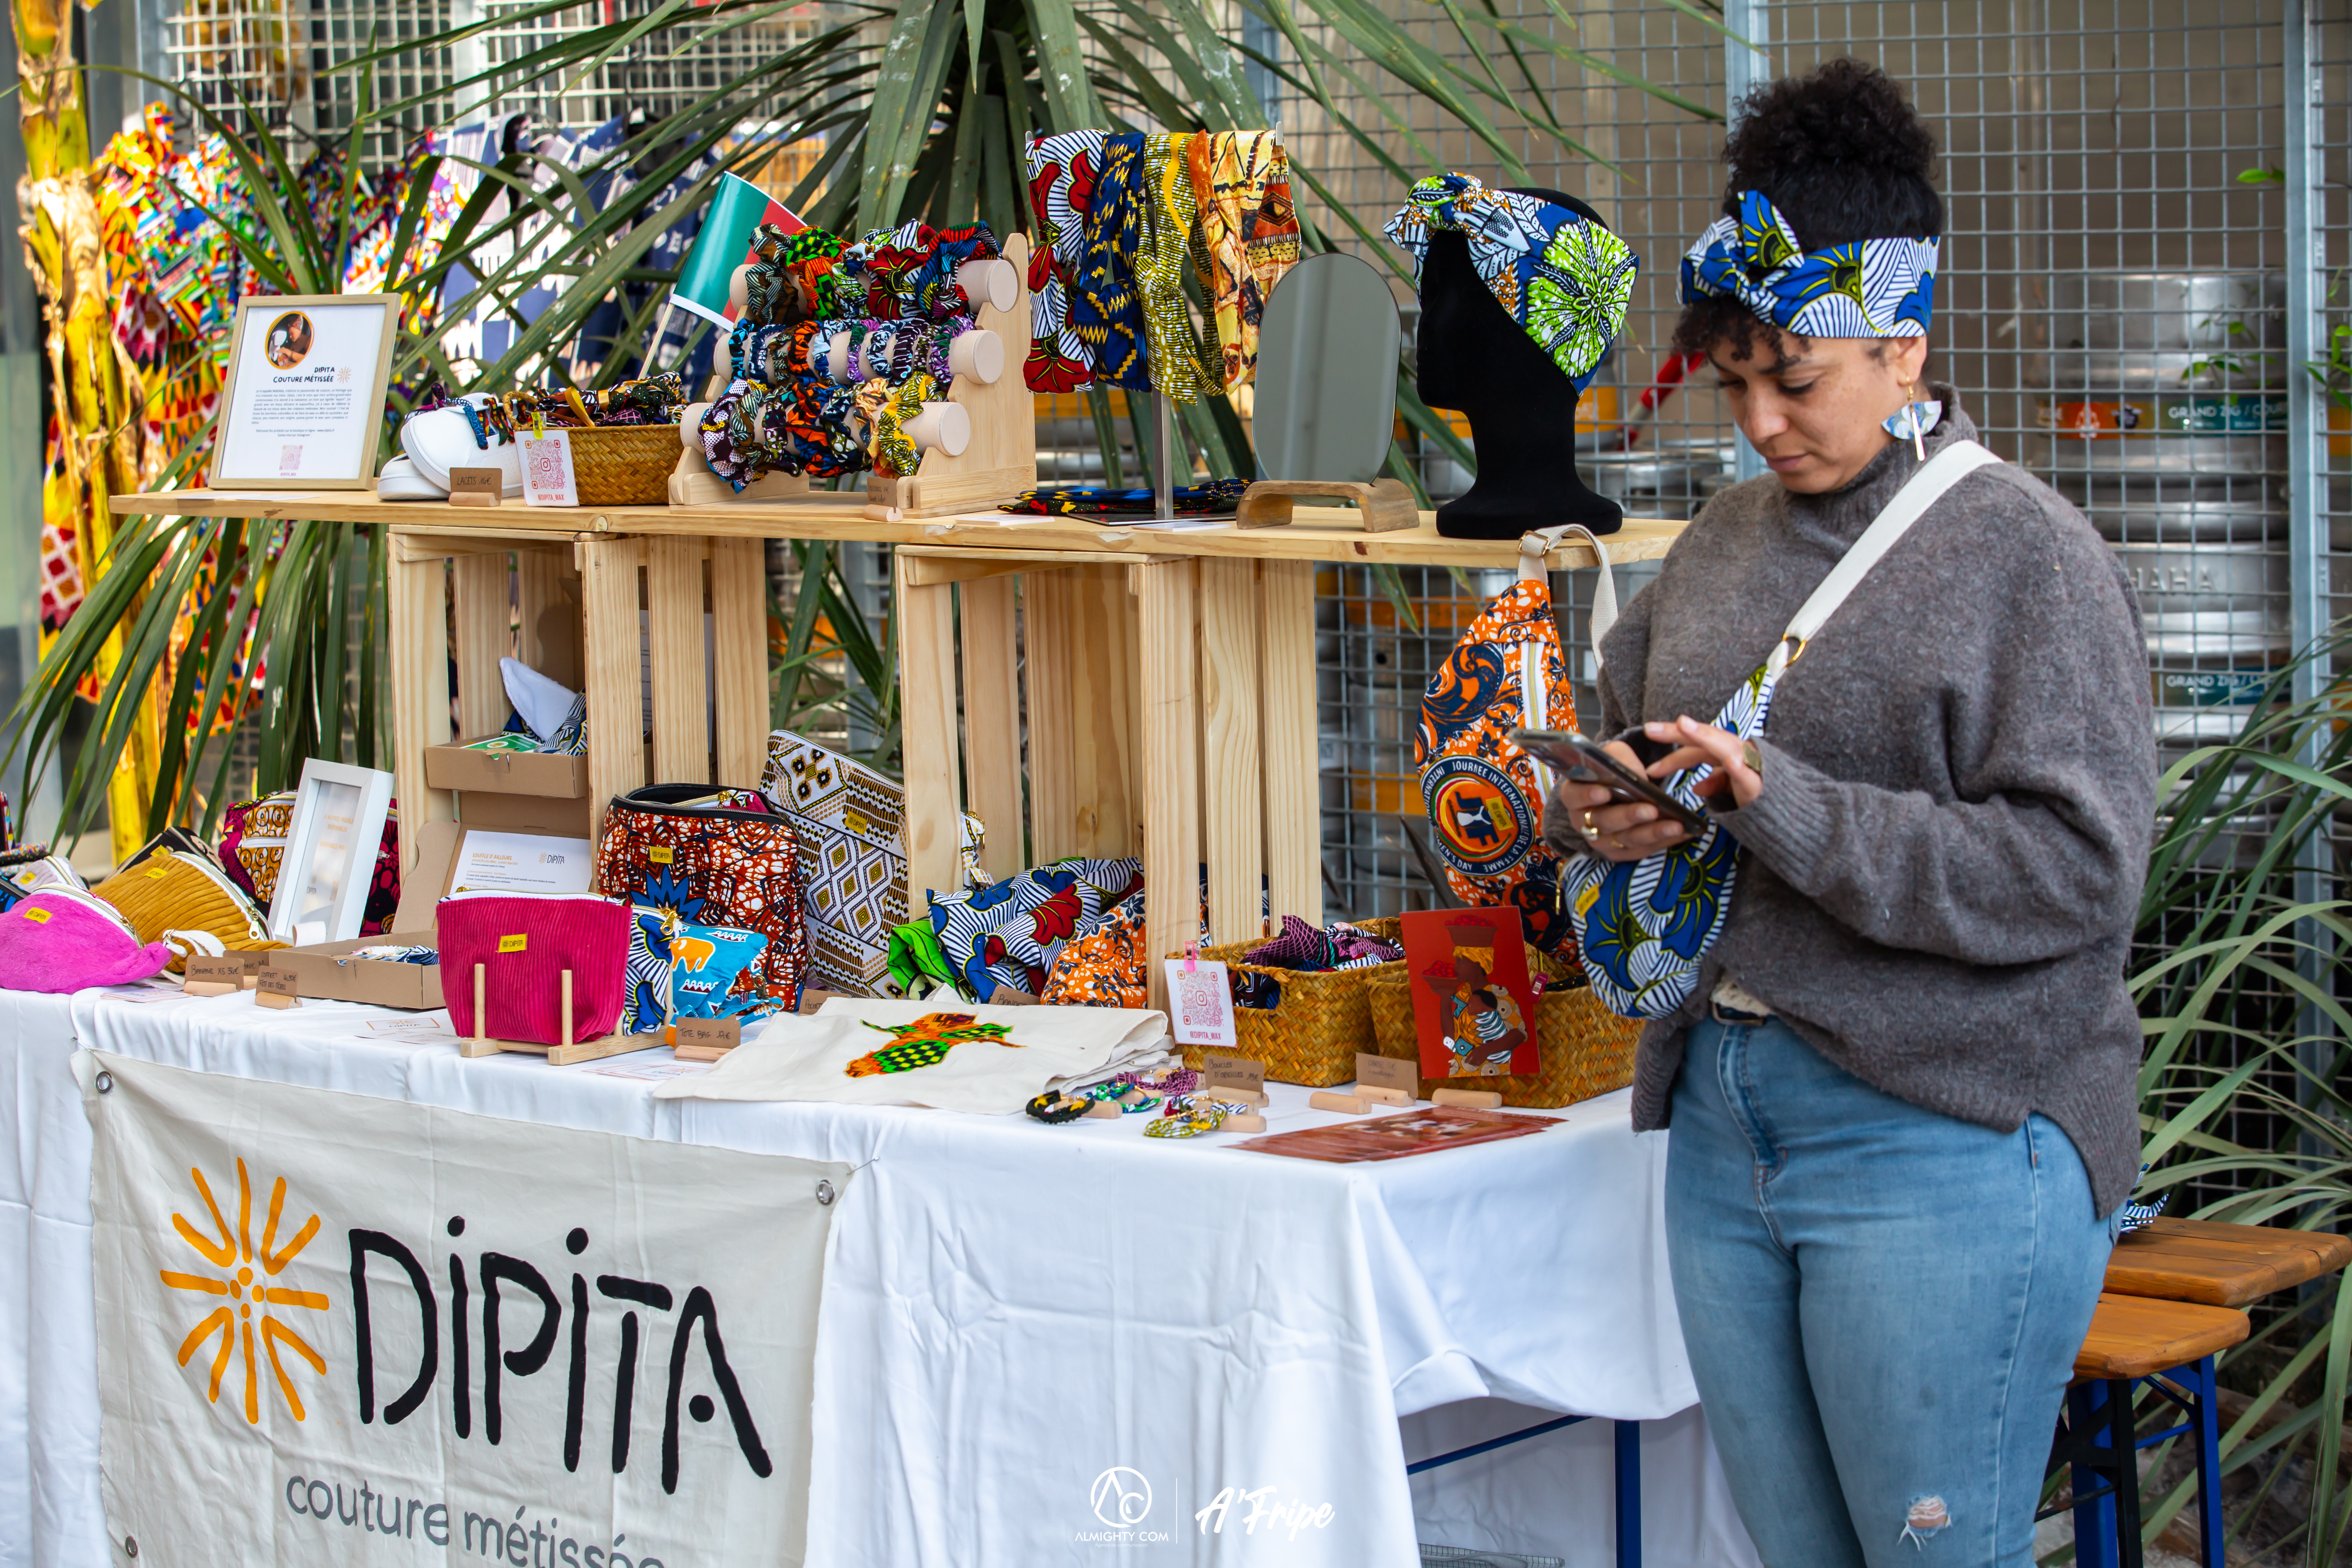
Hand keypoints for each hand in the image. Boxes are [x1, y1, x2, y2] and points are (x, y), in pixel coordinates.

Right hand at [1551, 738, 1691, 862]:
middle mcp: (1584, 821)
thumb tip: (1636, 777)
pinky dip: (1663, 842)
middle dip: (1628, 816)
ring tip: (1675, 825)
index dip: (1586, 795)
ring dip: (1651, 833)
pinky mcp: (1620, 853)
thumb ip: (1621, 759)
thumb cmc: (1611, 772)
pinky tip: (1682, 832)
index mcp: (1574, 794)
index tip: (1604, 792)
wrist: (1616, 791)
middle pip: (1603, 822)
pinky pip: (1641, 850)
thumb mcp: (1614, 755)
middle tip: (1650, 809)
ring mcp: (1601, 840)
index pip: (1573, 796)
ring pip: (1625, 840)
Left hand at [1641, 717, 1763, 809]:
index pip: (1696, 746)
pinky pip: (1747, 772)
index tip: (1649, 745)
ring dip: (1704, 735)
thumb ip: (1716, 783)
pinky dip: (1736, 764)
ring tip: (1684, 725)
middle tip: (1650, 729)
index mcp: (1727, 755)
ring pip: (1724, 745)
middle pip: (1704, 739)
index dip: (1672, 747)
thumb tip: (1698, 787)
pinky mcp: (1759, 782)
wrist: (1789, 815)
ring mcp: (1750, 765)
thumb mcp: (1732, 790)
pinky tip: (1726, 759)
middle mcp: (1738, 753)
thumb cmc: (1761, 801)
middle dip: (1678, 732)